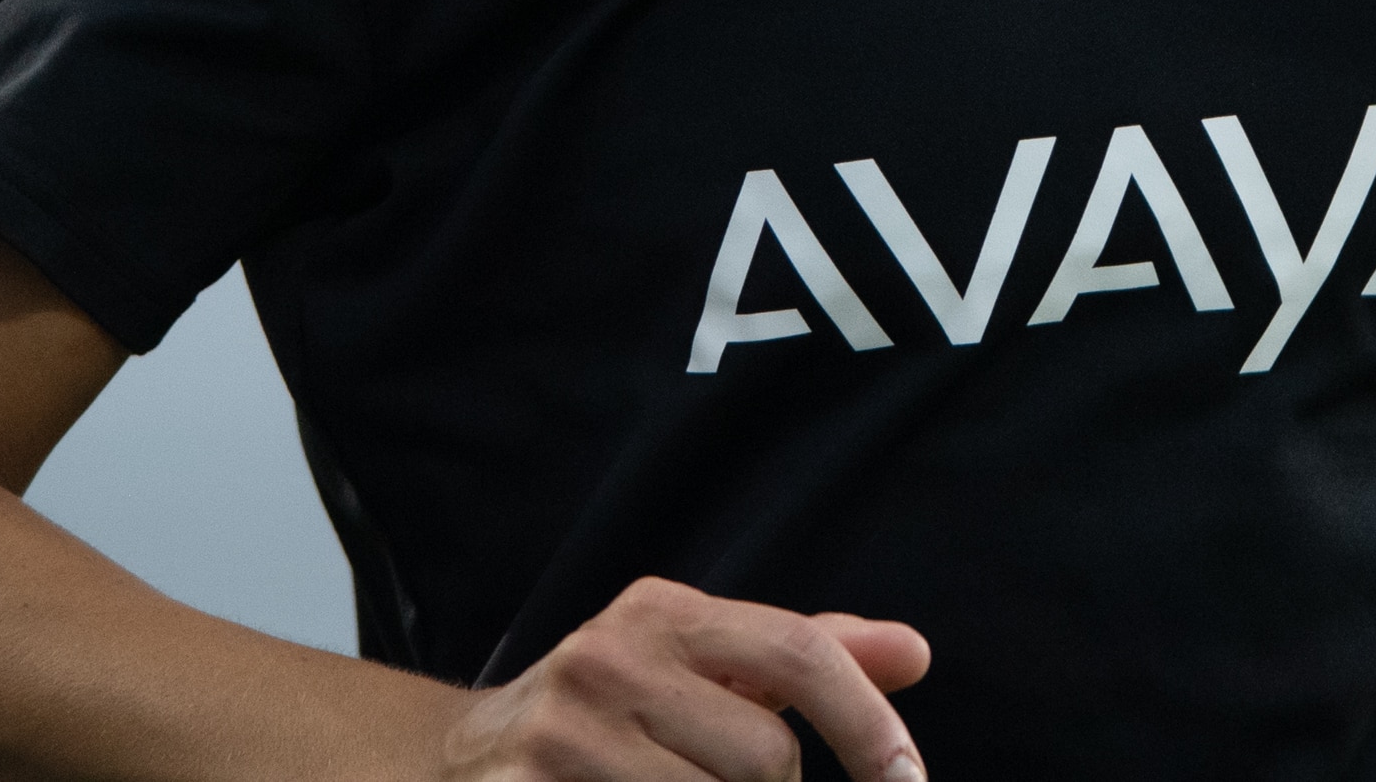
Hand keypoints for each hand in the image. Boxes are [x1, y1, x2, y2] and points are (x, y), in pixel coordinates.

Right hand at [433, 577, 928, 781]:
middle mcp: (606, 658)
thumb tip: (915, 654)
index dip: (868, 725)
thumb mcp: (702, 666)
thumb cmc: (616, 715)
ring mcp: (559, 736)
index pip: (799, 653)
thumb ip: (807, 656)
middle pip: (765, 758)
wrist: (460, 764)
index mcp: (662, 611)